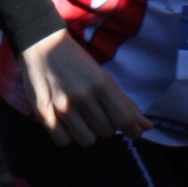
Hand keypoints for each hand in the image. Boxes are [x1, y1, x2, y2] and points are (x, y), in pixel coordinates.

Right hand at [19, 29, 147, 146]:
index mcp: (101, 84)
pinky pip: (63, 141)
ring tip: (82, 119)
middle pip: (106, 132)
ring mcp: (62, 106)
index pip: (124, 119)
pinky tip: (66, 123)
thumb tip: (146, 126)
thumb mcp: (103, 76)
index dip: (133, 130)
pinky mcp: (43, 113)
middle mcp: (82, 96)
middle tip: (99, 114)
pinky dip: (67, 136)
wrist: (41, 45)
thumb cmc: (76, 61)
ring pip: (86, 140)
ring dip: (88, 133)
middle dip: (107, 126)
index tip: (135, 132)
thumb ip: (124, 102)